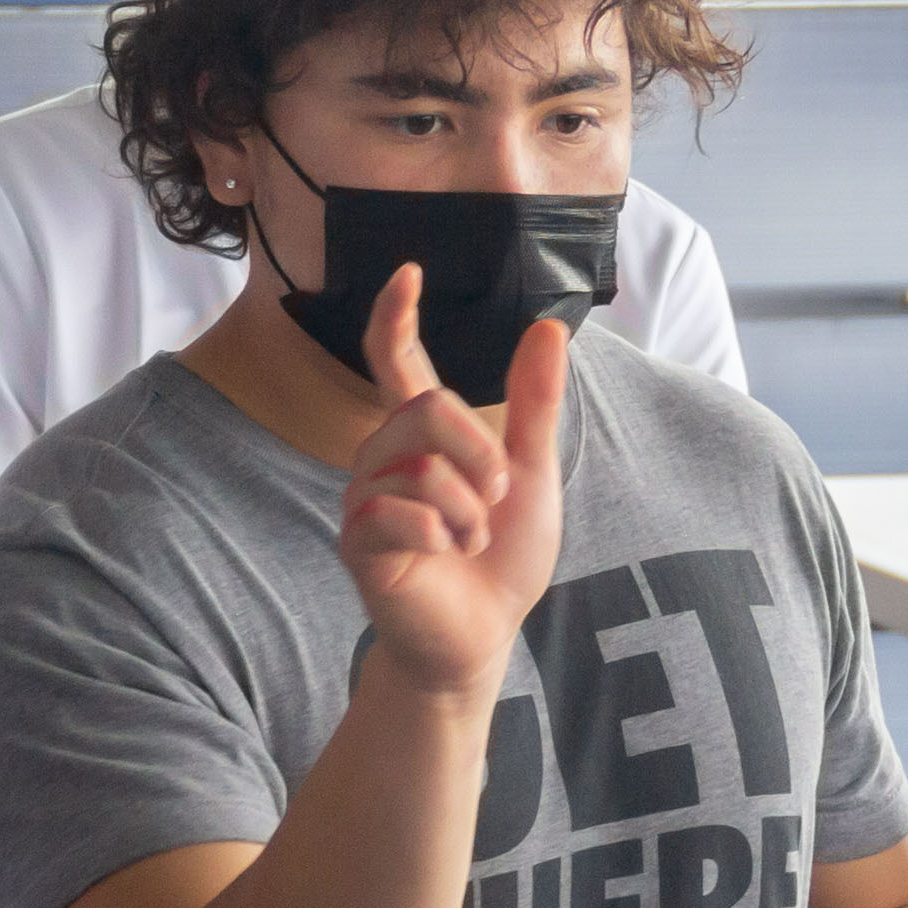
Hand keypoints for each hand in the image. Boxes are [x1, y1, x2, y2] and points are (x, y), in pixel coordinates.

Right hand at [334, 266, 567, 704]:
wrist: (483, 636)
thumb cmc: (501, 558)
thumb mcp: (531, 474)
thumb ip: (534, 405)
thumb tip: (548, 327)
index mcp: (422, 435)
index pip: (394, 361)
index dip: (395, 316)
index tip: (408, 272)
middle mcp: (384, 456)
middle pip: (425, 409)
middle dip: (479, 456)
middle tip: (493, 500)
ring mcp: (365, 498)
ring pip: (421, 467)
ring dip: (467, 511)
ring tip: (469, 541)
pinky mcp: (358, 542)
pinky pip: (397, 513)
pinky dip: (440, 537)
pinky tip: (445, 556)